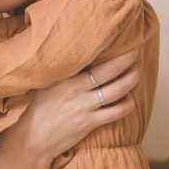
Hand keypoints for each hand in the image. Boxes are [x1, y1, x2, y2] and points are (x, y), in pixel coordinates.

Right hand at [0, 49, 138, 161]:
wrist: (33, 138)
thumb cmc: (40, 107)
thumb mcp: (47, 83)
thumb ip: (64, 71)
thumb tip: (78, 54)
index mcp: (65, 76)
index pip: (89, 54)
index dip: (106, 42)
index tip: (119, 31)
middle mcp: (76, 89)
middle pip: (110, 70)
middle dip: (128, 59)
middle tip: (135, 52)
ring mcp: (84, 106)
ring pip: (118, 90)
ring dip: (132, 80)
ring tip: (135, 73)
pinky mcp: (90, 123)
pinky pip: (116, 112)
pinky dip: (127, 104)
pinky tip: (128, 99)